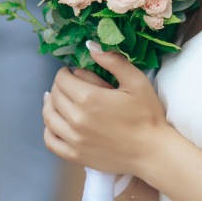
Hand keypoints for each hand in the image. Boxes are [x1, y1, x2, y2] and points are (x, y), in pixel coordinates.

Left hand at [42, 44, 167, 175]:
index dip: (65, 72)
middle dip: (60, 86)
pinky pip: (50, 141)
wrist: (153, 151)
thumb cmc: (147, 115)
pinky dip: (48, 130)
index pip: (62, 79)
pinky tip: (56, 123)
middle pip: (54, 96)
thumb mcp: (136, 82)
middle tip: (70, 85)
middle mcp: (76, 119)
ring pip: (48, 116)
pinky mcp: (76, 155)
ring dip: (51, 105)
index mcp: (88, 98)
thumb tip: (90, 45)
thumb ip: (113, 61)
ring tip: (58, 100)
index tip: (73, 72)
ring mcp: (74, 139)